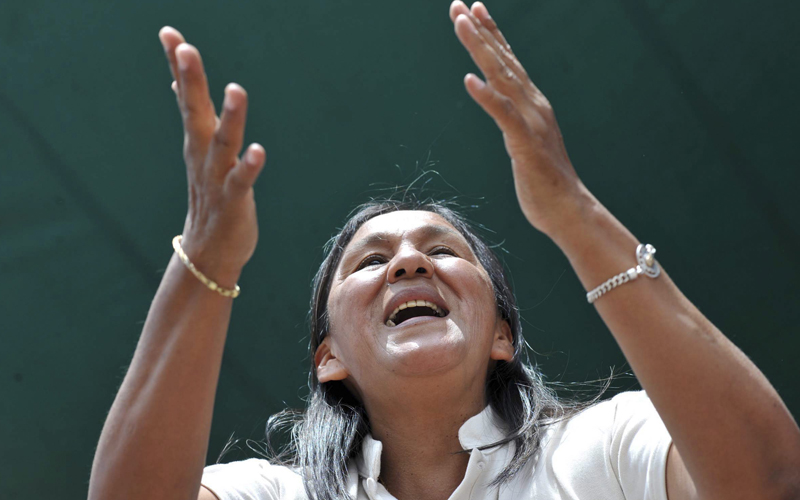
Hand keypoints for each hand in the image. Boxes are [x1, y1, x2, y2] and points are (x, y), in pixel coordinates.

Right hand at [158, 27, 265, 285]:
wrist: (208, 253)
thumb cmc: (210, 199)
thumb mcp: (200, 153)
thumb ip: (194, 118)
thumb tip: (177, 85)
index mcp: (197, 142)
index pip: (186, 97)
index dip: (177, 67)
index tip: (168, 33)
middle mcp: (203, 155)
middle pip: (195, 112)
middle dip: (191, 80)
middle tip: (184, 48)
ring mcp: (216, 178)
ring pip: (223, 142)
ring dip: (229, 117)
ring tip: (235, 89)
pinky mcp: (234, 201)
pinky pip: (241, 181)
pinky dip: (249, 166)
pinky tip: (259, 150)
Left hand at [450, 1, 590, 237]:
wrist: (569, 210)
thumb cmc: (544, 182)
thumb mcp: (525, 144)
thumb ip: (514, 122)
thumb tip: (501, 111)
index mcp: (532, 105)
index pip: (508, 62)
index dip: (491, 34)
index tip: (473, 9)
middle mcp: (533, 105)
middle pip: (502, 61)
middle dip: (480, 31)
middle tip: (458, 5)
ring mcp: (531, 122)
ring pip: (502, 78)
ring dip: (480, 49)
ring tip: (461, 24)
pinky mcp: (526, 144)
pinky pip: (503, 115)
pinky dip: (486, 96)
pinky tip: (469, 80)